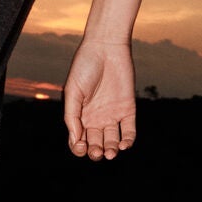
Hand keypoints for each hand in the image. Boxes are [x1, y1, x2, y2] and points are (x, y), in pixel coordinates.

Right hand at [63, 37, 136, 159]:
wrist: (105, 48)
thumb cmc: (84, 67)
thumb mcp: (73, 91)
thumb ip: (72, 116)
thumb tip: (75, 140)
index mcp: (80, 115)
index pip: (78, 141)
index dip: (79, 149)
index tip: (81, 145)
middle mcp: (96, 118)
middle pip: (96, 144)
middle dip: (96, 152)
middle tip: (97, 151)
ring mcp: (112, 115)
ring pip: (112, 141)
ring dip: (112, 151)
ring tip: (111, 152)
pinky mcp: (128, 109)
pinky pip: (129, 131)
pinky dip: (128, 141)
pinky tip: (124, 145)